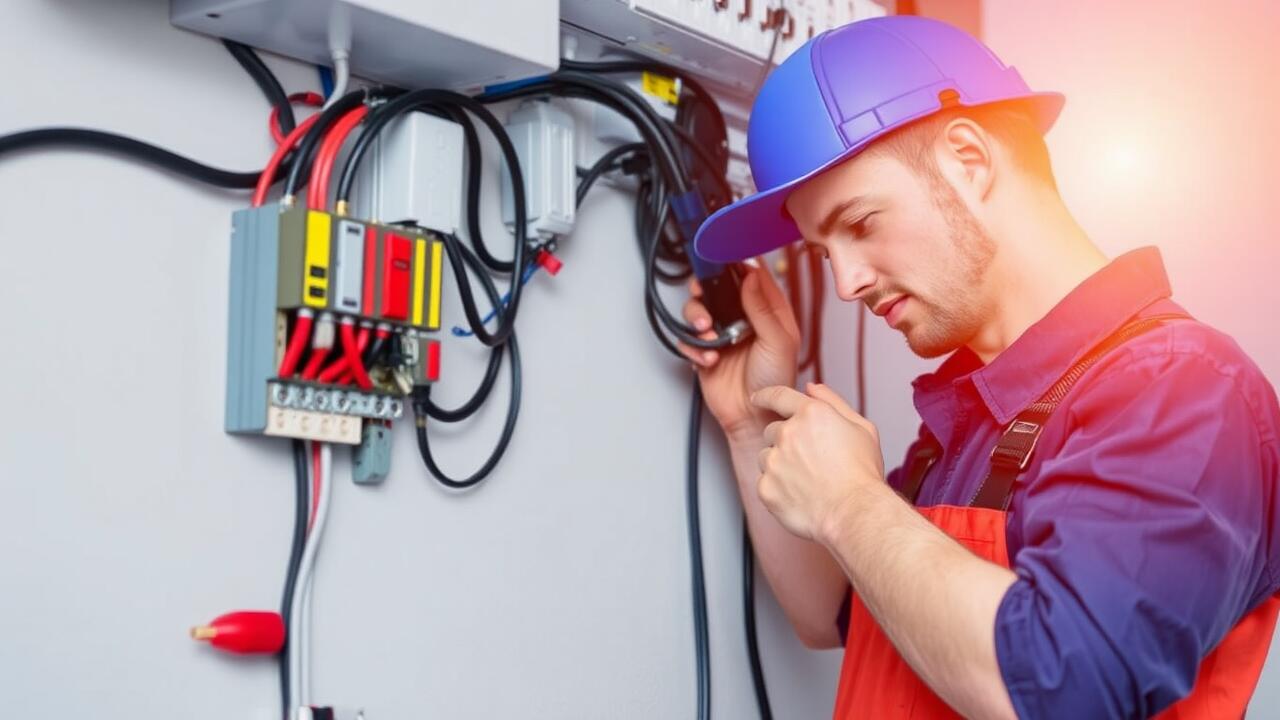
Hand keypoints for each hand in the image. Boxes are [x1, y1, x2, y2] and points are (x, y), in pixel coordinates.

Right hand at [678, 264, 799, 441]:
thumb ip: (762, 307)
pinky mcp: (705, 350)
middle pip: (717, 287)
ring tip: (706, 333)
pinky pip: (689, 338)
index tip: (723, 256)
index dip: (736, 263)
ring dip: (696, 317)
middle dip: (706, 288)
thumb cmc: (776, 381)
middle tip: (702, 292)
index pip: (751, 274)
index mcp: (768, 309)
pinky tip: (709, 358)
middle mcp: (743, 317)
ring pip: (697, 309)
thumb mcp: (778, 341)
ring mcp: (722, 333)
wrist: (754, 417)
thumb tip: (751, 275)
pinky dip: (693, 346)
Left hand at [750, 383, 885, 541]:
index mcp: (811, 414)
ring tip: (807, 481)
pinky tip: (800, 496)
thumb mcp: (861, 427)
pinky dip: (778, 489)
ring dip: (779, 465)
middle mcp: (787, 433)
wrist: (855, 512)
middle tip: (809, 461)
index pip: (778, 395)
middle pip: (772, 431)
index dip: (765, 395)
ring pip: (766, 457)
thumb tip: (811, 387)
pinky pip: (765, 483)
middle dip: (785, 442)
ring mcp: (774, 461)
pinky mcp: (766, 487)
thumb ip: (833, 402)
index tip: (757, 398)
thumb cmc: (862, 474)